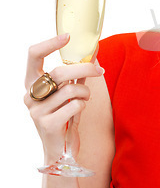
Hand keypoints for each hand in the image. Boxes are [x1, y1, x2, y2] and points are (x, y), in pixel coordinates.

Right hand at [24, 34, 103, 162]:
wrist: (62, 151)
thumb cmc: (65, 116)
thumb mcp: (69, 93)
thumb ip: (77, 75)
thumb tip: (94, 54)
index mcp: (32, 83)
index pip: (33, 56)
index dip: (49, 44)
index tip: (68, 37)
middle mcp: (30, 95)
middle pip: (60, 72)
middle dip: (85, 69)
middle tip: (99, 71)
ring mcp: (36, 111)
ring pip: (72, 89)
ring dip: (85, 93)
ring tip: (84, 100)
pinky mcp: (47, 124)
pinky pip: (75, 105)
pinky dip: (83, 106)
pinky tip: (77, 113)